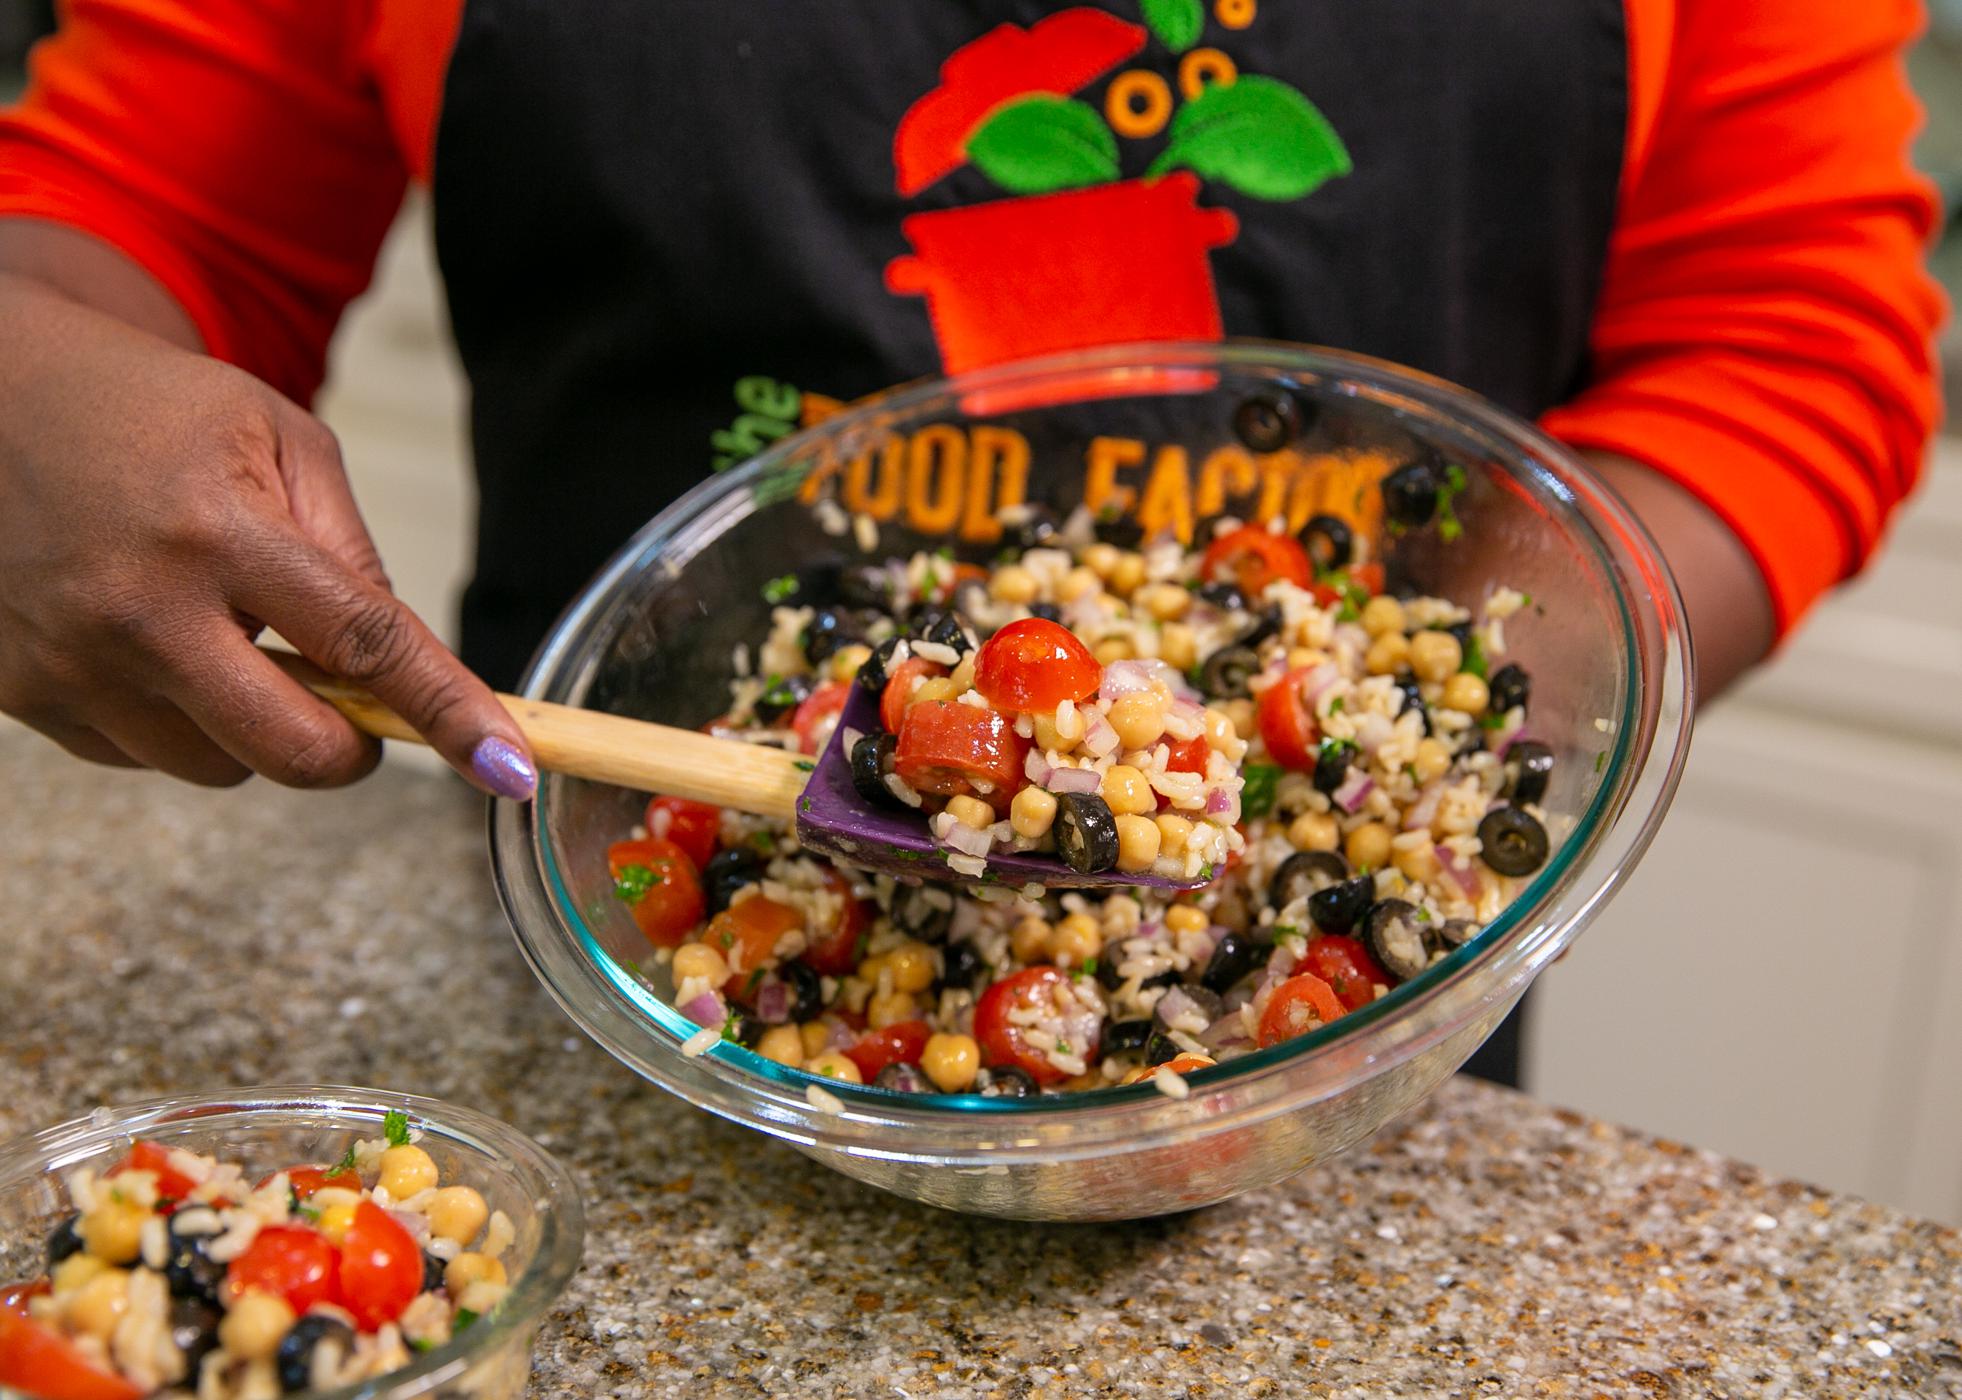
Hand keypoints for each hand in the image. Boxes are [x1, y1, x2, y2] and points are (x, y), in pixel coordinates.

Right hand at [0, 272, 534, 795]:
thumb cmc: (155, 412)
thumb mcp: (279, 440)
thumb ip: (351, 553)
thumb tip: (403, 664)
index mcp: (219, 532)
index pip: (364, 645)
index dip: (447, 714)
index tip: (509, 766)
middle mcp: (142, 610)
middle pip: (294, 752)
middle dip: (353, 750)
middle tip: (359, 710)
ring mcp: (74, 663)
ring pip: (223, 769)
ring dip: (256, 728)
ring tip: (225, 634)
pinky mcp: (25, 696)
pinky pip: (147, 758)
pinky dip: (181, 721)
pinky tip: (157, 642)